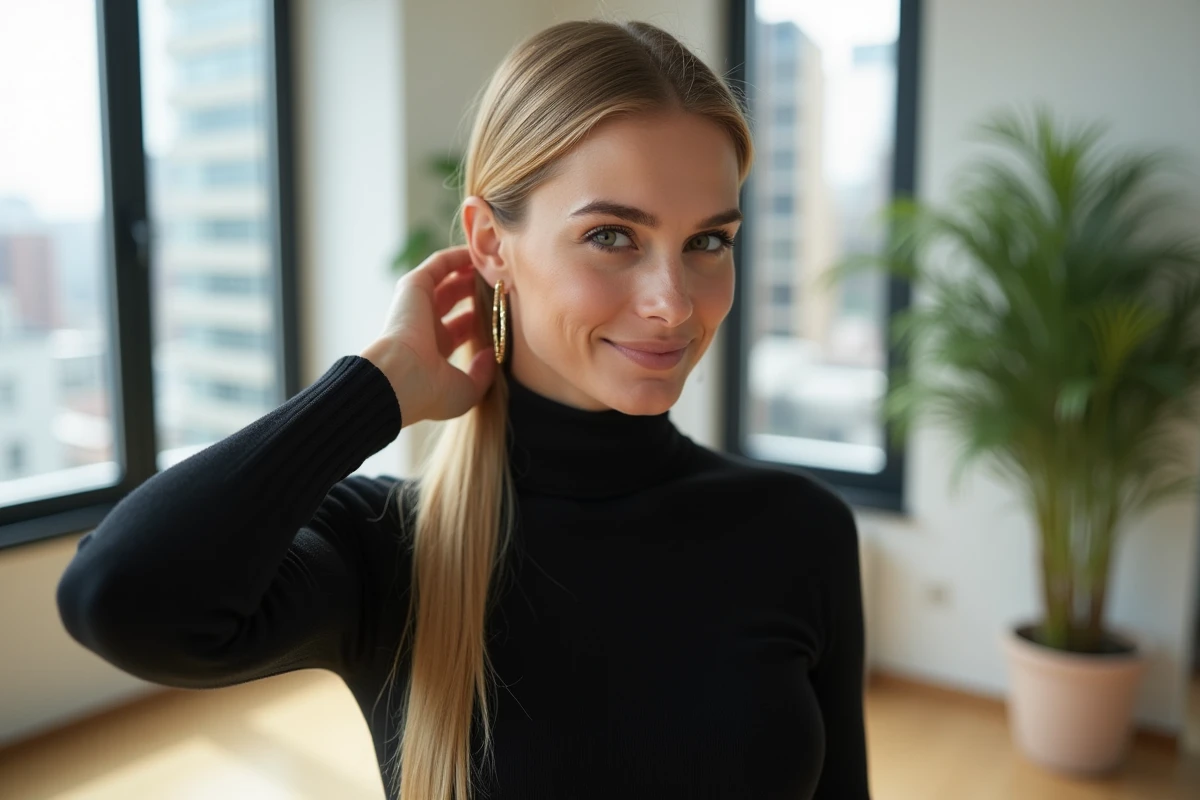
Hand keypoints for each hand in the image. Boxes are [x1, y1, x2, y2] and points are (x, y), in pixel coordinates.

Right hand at [359, 245, 496, 426]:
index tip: (506, 312)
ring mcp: (418, 305)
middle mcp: (425, 326)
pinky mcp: (414, 287)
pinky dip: (457, 256)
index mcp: (434, 352)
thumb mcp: (466, 391)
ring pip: (447, 280)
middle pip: (455, 302)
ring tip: (496, 265)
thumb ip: (483, 374)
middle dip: (478, 292)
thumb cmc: (430, 391)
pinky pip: (439, 264)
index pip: (461, 329)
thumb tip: (493, 354)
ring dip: (469, 271)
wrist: (400, 379)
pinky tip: (479, 252)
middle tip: (504, 285)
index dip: (483, 319)